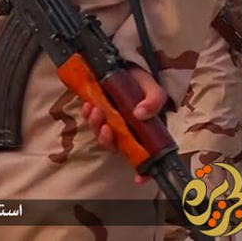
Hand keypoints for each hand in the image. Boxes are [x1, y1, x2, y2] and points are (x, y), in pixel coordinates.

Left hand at [80, 67, 166, 184]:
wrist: (126, 64)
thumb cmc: (142, 82)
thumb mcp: (153, 89)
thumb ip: (153, 102)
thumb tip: (140, 114)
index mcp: (144, 132)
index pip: (145, 157)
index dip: (143, 171)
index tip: (138, 178)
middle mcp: (127, 131)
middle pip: (116, 146)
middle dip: (107, 139)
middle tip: (105, 125)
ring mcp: (111, 123)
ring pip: (101, 135)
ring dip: (95, 125)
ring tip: (95, 110)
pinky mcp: (98, 113)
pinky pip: (91, 121)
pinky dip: (88, 115)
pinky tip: (88, 105)